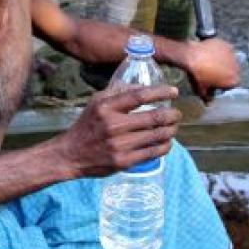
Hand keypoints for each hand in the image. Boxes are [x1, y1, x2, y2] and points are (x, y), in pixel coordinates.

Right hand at [52, 85, 181, 177]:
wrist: (71, 154)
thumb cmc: (87, 125)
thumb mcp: (96, 102)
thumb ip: (118, 92)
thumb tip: (142, 86)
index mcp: (106, 107)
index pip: (140, 96)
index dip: (161, 92)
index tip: (174, 91)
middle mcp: (113, 125)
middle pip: (154, 117)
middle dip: (172, 115)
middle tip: (177, 113)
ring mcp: (120, 145)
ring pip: (157, 136)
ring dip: (171, 130)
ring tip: (173, 127)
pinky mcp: (124, 161)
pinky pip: (153, 153)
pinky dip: (165, 146)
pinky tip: (166, 142)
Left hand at [184, 38, 240, 100]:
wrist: (191, 57)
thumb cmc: (197, 75)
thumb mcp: (201, 89)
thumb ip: (206, 97)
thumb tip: (208, 103)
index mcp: (233, 80)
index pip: (233, 83)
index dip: (226, 83)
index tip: (217, 81)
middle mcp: (237, 67)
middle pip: (234, 71)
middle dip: (226, 71)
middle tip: (215, 70)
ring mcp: (232, 54)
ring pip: (230, 59)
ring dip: (225, 60)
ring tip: (212, 60)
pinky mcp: (226, 44)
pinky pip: (226, 49)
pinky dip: (221, 50)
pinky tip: (212, 51)